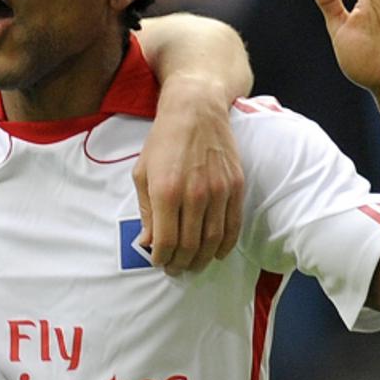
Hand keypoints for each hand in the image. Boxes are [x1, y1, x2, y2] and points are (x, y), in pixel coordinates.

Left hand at [134, 74, 243, 274]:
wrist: (196, 110)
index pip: (166, 240)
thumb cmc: (164, 141)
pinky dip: (226, 245)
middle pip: (190, 245)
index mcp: (166, 191)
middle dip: (180, 263)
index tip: (158, 263)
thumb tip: (147, 242)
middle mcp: (194, 194)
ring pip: (213, 240)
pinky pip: (233, 225)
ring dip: (202, 259)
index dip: (161, 258)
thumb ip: (146, 210)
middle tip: (175, 269)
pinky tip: (217, 253)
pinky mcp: (236, 186)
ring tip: (193, 265)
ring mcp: (219, 191)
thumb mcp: (142, 173)